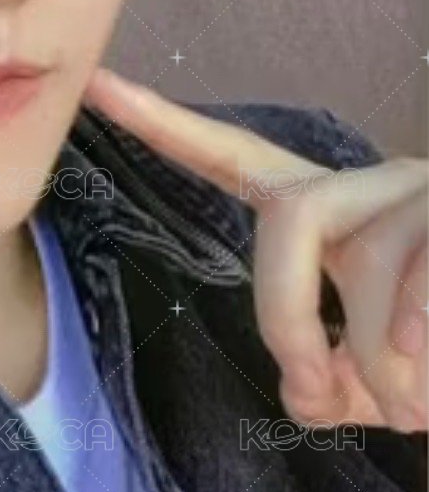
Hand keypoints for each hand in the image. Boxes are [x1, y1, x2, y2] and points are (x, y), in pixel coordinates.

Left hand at [83, 68, 427, 432]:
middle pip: (290, 218)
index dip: (165, 124)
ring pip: (372, 266)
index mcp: (336, 214)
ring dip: (381, 363)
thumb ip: (326, 384)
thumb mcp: (379, 387)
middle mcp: (378, 184)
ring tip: (417, 409)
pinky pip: (426, 279)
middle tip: (318, 393)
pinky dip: (422, 342)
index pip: (236, 159)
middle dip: (285, 319)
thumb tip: (302, 394)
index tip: (95, 82)